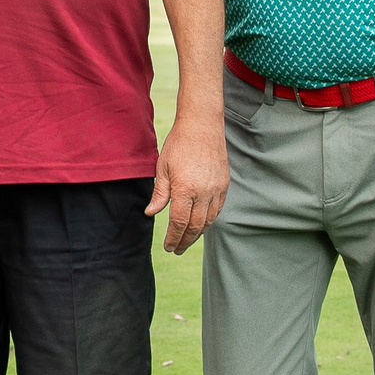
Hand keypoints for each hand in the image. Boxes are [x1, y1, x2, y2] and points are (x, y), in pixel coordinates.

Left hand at [146, 113, 229, 252]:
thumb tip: (151, 213)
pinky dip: (209, 220)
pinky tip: (200, 224)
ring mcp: (217, 189)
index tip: (168, 246)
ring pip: (209, 220)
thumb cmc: (178, 145)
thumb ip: (159, 194)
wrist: (202, 126)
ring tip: (187, 240)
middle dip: (185, 241)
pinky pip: (218, 209)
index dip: (173, 237)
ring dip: (198, 234)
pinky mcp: (224, 184)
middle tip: (176, 249)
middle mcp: (204, 192)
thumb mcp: (162, 168)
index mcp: (185, 189)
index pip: (179, 222)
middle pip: (196, 226)